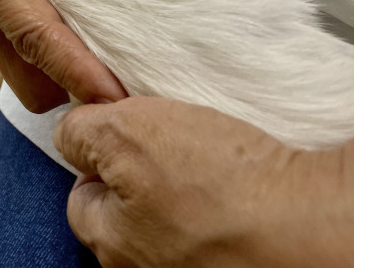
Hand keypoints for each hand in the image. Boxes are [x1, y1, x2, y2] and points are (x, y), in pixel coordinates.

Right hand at [0, 0, 126, 111]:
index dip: (74, 70)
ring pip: (30, 82)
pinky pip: (25, 66)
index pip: (35, 39)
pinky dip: (54, 64)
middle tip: (129, 76)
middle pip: (35, 85)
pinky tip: (84, 36)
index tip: (112, 95)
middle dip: (77, 90)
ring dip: (67, 81)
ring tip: (115, 59)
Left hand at [54, 97, 352, 267]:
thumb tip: (72, 133)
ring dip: (185, 193)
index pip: (81, 200)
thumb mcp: (128, 134)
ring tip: (216, 163)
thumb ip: (84, 133)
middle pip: (127, 217)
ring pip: (171, 226)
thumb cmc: (223, 188)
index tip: (128, 136)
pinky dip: (224, 207)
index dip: (100, 158)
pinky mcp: (239, 264)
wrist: (313, 224)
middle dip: (142, 180)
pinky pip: (215, 233)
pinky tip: (242, 183)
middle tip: (176, 147)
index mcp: (113, 248)